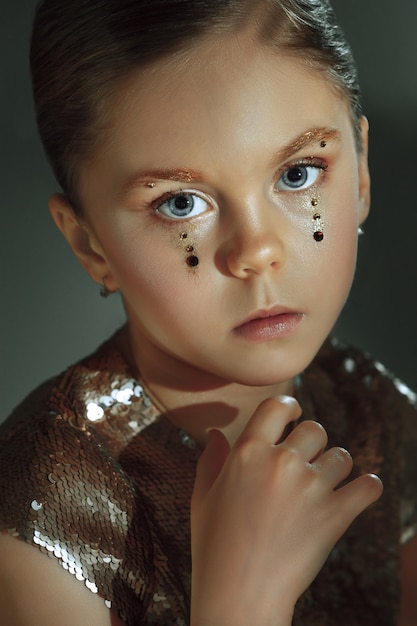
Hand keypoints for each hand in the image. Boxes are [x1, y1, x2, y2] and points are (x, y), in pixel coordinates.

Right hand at [190, 396, 382, 625]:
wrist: (239, 594)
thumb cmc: (214, 546)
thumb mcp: (202, 497)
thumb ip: (210, 460)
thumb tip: (214, 434)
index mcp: (248, 452)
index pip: (277, 407)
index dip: (289, 406)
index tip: (294, 413)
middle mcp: (281, 461)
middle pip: (314, 429)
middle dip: (312, 441)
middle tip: (308, 460)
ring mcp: (311, 487)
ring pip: (342, 456)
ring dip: (337, 466)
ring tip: (328, 481)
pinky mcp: (334, 515)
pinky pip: (368, 487)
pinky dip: (368, 488)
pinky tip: (362, 490)